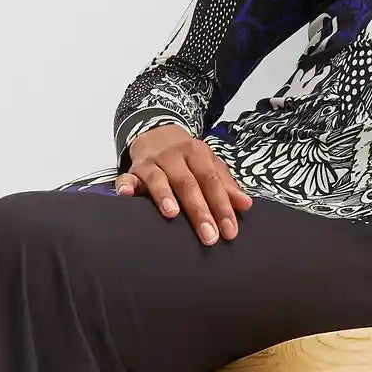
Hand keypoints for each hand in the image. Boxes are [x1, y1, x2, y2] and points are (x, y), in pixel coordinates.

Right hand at [115, 124, 252, 245]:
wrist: (157, 134)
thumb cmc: (188, 158)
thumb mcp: (209, 165)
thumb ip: (226, 185)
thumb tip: (246, 204)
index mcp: (198, 154)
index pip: (212, 181)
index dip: (222, 206)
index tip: (230, 231)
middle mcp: (175, 156)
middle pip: (189, 184)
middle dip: (200, 211)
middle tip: (209, 237)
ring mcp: (153, 162)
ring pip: (158, 179)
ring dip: (165, 196)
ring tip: (172, 215)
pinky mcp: (133, 170)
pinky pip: (126, 177)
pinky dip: (125, 185)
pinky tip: (125, 195)